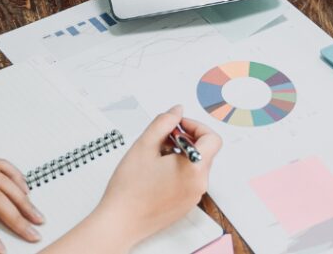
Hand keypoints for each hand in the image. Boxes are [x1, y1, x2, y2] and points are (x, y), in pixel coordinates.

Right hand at [86, 107, 221, 248]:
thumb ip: (163, 123)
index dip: (195, 126)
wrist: (120, 221)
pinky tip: (157, 172)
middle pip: (204, 152)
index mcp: (194, 168)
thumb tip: (176, 111)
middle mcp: (199, 184)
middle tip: (163, 138)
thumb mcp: (144, 145)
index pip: (212, 138)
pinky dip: (178, 171)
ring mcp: (193, 197)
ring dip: (181, 155)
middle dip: (185, 139)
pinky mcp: (185, 205)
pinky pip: (189, 181)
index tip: (178, 125)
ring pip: (195, 166)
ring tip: (156, 157)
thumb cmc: (130, 189)